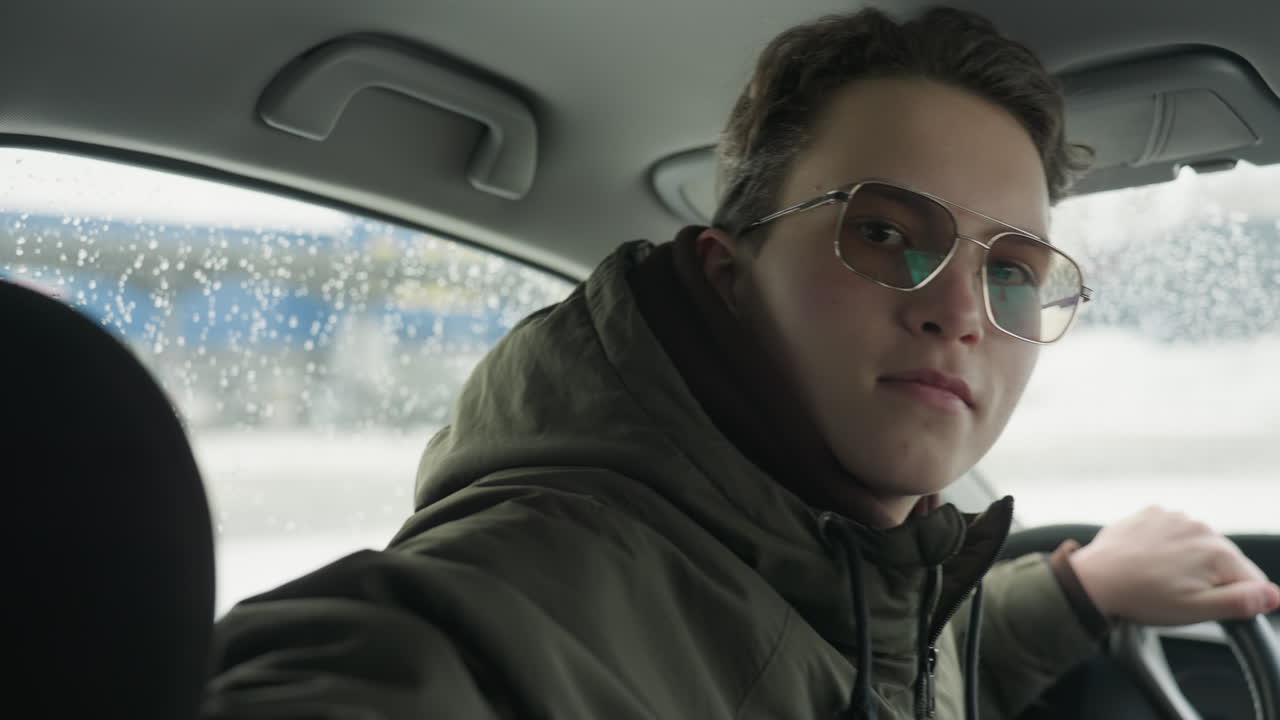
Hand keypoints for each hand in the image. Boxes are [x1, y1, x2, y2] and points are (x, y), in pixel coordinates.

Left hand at [1069, 506, 1279, 625]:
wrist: (1094, 579)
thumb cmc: (1143, 597)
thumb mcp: (1197, 610)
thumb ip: (1241, 601)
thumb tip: (1274, 595)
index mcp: (1218, 552)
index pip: (1251, 579)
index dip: (1234, 597)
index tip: (1206, 604)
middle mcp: (1201, 527)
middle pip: (1223, 560)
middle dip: (1210, 578)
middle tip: (1178, 593)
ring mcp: (1174, 516)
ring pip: (1197, 544)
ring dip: (1188, 560)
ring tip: (1161, 578)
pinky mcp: (1152, 512)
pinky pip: (1171, 531)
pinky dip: (1166, 544)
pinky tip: (1149, 560)